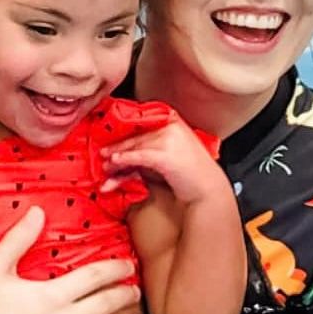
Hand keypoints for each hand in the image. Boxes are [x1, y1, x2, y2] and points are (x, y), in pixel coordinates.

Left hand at [101, 119, 227, 205]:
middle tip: (104, 155)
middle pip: (137, 136)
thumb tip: (123, 154)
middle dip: (118, 147)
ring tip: (106, 166)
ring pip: (135, 146)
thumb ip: (150, 151)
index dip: (126, 133)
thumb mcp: (169, 157)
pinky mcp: (165, 155)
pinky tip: (115, 162)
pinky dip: (125, 158)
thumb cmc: (190, 176)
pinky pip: (139, 156)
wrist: (208, 191)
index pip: (143, 125)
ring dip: (117, 157)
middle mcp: (172, 127)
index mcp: (174, 122)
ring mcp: (169, 140)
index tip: (111, 139)